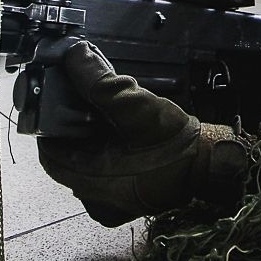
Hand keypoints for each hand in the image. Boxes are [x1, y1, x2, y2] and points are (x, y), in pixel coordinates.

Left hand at [37, 41, 249, 226]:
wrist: (211, 162)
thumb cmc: (178, 143)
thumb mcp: (136, 106)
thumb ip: (101, 82)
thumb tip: (75, 58)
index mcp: (94, 182)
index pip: (49, 152)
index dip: (50, 123)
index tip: (56, 99)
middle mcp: (98, 199)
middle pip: (67, 157)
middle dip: (73, 128)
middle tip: (84, 103)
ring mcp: (113, 202)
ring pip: (85, 163)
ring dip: (89, 138)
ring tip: (104, 115)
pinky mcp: (126, 198)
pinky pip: (103, 171)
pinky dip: (104, 150)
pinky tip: (118, 132)